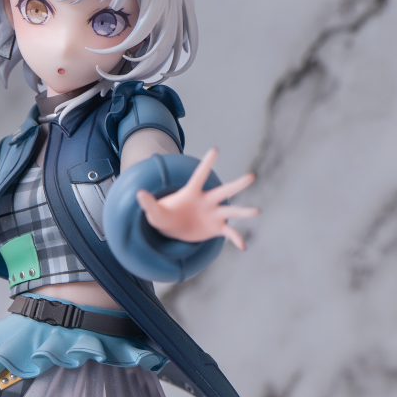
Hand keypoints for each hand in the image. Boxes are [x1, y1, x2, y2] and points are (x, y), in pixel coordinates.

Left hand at [136, 150, 259, 250]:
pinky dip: (236, 239)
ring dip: (244, 212)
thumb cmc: (163, 216)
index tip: (215, 149)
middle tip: (251, 176)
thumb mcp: (154, 212)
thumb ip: (148, 202)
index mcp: (192, 193)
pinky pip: (229, 233)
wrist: (172, 229)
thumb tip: (139, 193)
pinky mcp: (216, 229)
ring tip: (257, 211)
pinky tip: (243, 247)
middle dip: (238, 184)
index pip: (200, 176)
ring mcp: (213, 214)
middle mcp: (207, 201)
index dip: (206, 163)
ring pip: (232, 211)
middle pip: (224, 191)